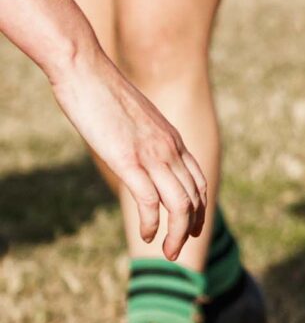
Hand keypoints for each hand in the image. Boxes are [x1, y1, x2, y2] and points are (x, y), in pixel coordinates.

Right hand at [48, 48, 204, 256]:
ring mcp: (151, 155)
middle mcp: (170, 149)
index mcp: (172, 139)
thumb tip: (136, 149)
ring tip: (166, 252)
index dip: (199, 208)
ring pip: (179, 204)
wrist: (86, 70)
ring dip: (176, 234)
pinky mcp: (128, 160)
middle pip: (194, 198)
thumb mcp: (132, 119)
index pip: (198, 181)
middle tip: (178, 250)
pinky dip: (152, 222)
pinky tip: (147, 234)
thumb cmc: (101, 93)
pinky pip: (151, 200)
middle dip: (190, 228)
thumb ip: (142, 138)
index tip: (193, 228)